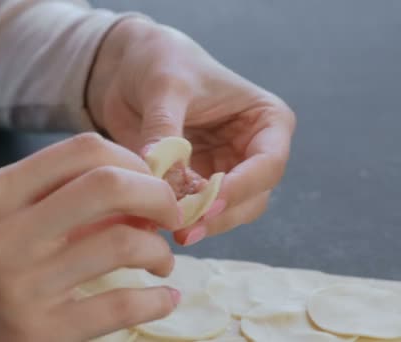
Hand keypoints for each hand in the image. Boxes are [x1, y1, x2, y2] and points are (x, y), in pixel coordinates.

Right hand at [0, 133, 181, 341]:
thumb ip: (48, 195)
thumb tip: (131, 187)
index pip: (83, 150)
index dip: (132, 159)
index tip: (148, 180)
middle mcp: (5, 234)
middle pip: (110, 185)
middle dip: (158, 195)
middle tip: (169, 214)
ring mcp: (21, 285)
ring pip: (123, 245)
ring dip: (159, 251)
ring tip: (161, 261)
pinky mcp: (38, 332)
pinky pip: (120, 307)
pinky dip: (156, 301)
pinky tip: (164, 298)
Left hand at [87, 19, 295, 244]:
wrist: (132, 69)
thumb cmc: (163, 62)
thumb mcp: (166, 86)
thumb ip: (165, 127)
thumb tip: (156, 167)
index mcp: (266, 120)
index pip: (268, 163)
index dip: (241, 188)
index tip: (207, 204)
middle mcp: (252, 150)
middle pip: (253, 198)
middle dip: (220, 215)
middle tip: (184, 227)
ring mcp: (226, 170)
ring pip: (227, 212)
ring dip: (201, 223)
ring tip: (168, 226)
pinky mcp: (197, 184)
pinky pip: (196, 211)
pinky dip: (180, 218)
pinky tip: (156, 221)